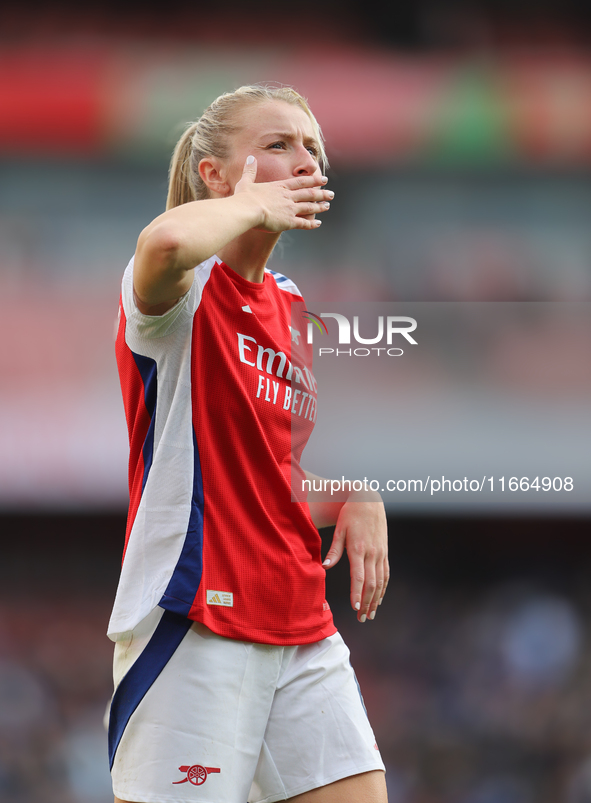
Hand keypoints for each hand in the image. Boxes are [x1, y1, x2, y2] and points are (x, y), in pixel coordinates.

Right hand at [234, 155, 332, 231]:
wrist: (247, 210)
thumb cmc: (244, 197)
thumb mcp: (246, 181)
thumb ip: (250, 170)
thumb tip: (250, 158)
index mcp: (279, 187)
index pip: (300, 182)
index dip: (313, 180)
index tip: (323, 179)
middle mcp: (288, 196)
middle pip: (308, 194)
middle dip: (321, 193)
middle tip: (331, 194)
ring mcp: (290, 209)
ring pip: (309, 207)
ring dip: (319, 206)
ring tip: (327, 205)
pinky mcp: (289, 221)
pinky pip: (303, 223)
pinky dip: (311, 224)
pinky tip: (319, 223)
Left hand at [322, 490, 388, 621]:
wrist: (369, 500)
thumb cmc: (350, 514)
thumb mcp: (340, 529)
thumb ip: (333, 550)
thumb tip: (325, 567)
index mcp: (359, 548)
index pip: (359, 576)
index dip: (357, 592)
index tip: (355, 606)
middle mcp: (372, 553)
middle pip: (371, 583)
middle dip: (367, 602)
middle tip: (361, 618)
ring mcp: (380, 553)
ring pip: (380, 581)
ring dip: (376, 600)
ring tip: (370, 614)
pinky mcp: (384, 552)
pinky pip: (386, 574)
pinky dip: (383, 588)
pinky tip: (379, 598)